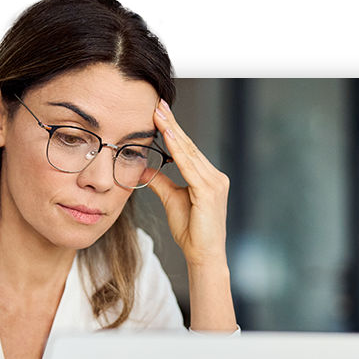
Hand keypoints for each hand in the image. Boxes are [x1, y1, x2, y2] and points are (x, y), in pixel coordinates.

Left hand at [147, 99, 230, 267]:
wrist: (203, 255)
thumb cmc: (192, 232)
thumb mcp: (171, 200)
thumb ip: (160, 182)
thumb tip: (143, 169)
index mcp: (208, 178)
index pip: (187, 149)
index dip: (173, 129)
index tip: (159, 112)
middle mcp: (215, 176)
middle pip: (189, 145)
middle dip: (172, 123)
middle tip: (158, 103)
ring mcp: (215, 182)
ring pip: (189, 152)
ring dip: (173, 131)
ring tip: (159, 113)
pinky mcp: (209, 190)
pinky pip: (190, 166)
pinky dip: (178, 149)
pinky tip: (168, 135)